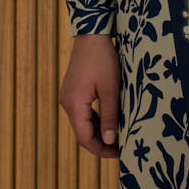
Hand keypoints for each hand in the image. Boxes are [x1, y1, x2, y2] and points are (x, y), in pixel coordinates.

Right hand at [59, 34, 120, 158]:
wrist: (91, 34)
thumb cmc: (103, 59)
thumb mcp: (111, 89)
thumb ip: (110, 116)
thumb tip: (111, 141)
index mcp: (74, 105)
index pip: (85, 138)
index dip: (101, 149)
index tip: (118, 154)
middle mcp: (67, 103)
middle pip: (82, 132)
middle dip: (100, 143)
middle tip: (121, 148)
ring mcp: (68, 97)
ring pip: (82, 123)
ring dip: (98, 132)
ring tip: (117, 138)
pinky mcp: (72, 91)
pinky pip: (82, 112)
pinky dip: (94, 120)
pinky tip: (108, 122)